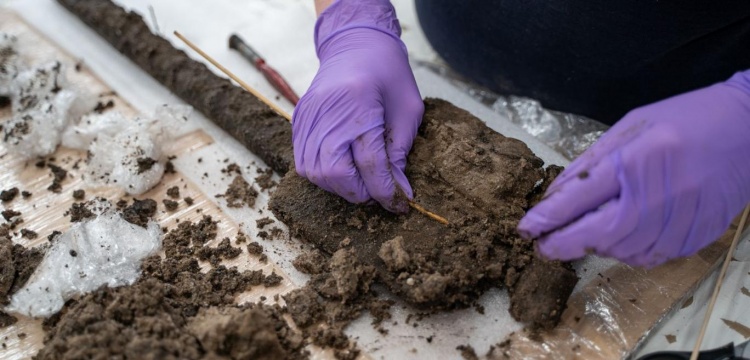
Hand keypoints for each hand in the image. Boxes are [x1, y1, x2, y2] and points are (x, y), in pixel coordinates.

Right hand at [292, 0, 423, 212]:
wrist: (355, 42)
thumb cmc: (387, 72)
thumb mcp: (408, 109)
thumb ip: (400, 151)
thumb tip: (397, 189)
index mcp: (359, 104)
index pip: (370, 163)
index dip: (386, 190)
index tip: (399, 204)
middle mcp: (327, 112)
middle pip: (335, 173)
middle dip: (359, 192)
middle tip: (378, 192)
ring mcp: (307, 116)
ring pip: (315, 173)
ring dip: (339, 187)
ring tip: (361, 182)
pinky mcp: (298, 120)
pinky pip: (302, 161)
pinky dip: (322, 174)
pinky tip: (342, 169)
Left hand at [518, 71, 749, 266]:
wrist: (748, 128)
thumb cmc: (683, 120)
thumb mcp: (630, 127)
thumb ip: (591, 163)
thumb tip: (554, 196)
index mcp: (638, 158)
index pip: (581, 197)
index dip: (548, 217)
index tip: (525, 229)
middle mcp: (660, 193)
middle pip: (599, 233)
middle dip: (564, 244)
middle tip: (542, 247)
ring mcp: (682, 218)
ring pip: (624, 250)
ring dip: (596, 247)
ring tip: (584, 236)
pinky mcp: (697, 235)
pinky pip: (651, 256)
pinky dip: (628, 251)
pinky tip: (622, 237)